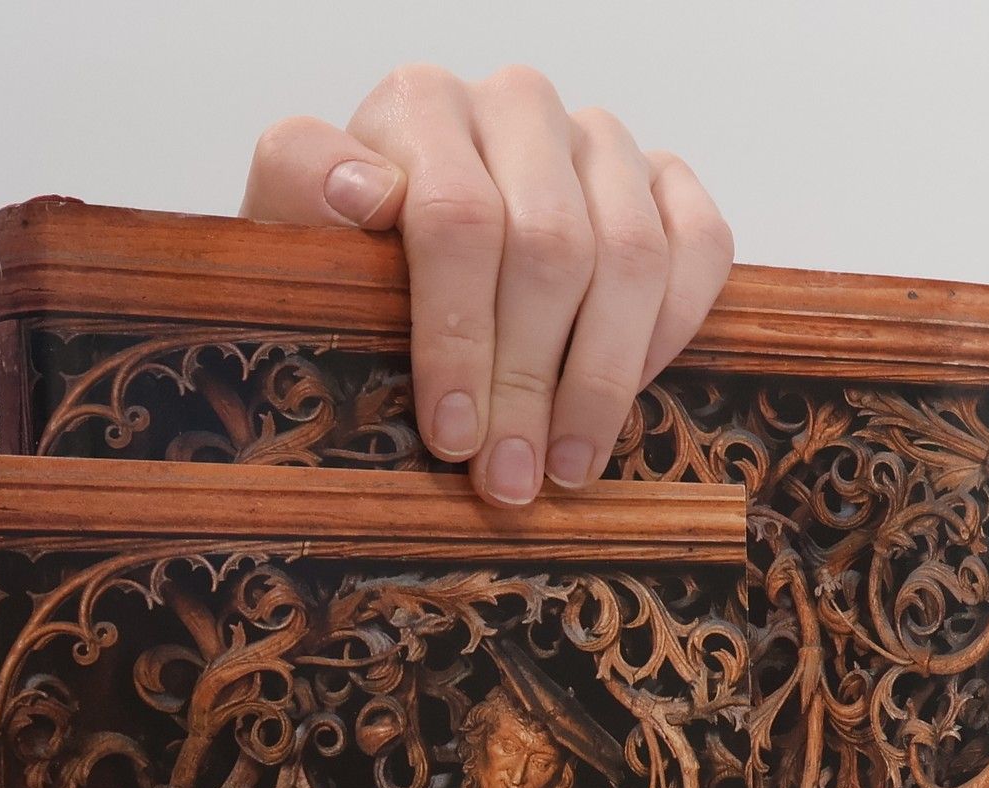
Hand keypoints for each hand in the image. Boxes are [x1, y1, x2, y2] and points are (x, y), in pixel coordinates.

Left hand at [239, 65, 733, 505]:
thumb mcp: (288, 237)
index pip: (459, 218)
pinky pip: (700, 249)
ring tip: (565, 469)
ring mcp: (599, 141)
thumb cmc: (341, 271)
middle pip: (552, 247)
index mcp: (422, 105)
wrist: (394, 269)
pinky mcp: (664, 180)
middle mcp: (517, 106)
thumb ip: (299, 188)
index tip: (451, 437)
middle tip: (508, 480)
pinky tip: (625, 407)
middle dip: (528, 381)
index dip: (459, 338)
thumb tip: (366, 192)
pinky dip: (670, 334)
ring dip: (603, 380)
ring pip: (632, 255)